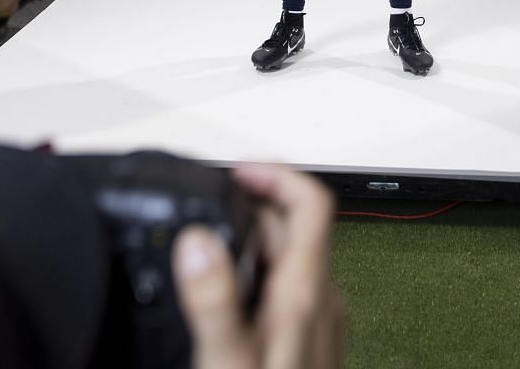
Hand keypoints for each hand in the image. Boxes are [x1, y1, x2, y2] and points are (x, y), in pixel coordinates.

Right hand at [173, 164, 344, 368]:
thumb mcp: (229, 357)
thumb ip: (213, 299)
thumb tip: (197, 242)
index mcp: (306, 292)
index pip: (310, 203)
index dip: (275, 174)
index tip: (238, 170)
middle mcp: (322, 300)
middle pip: (296, 226)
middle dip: (252, 206)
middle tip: (212, 202)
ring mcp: (319, 319)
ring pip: (291, 256)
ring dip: (252, 237)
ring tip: (211, 240)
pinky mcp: (309, 338)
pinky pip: (287, 286)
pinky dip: (257, 270)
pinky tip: (228, 291)